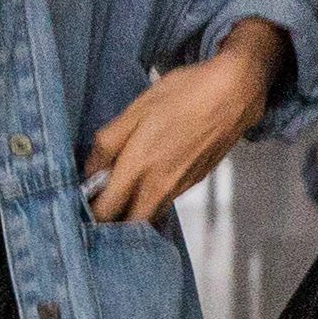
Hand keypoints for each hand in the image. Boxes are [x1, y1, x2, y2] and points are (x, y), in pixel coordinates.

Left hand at [86, 38, 276, 225]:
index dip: (91, 211)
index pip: (106, 211)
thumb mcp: (136, 109)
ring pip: (150, 215)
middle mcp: (159, 186)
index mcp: (138, 167)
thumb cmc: (183, 95)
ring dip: (134, 212)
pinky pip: (167, 201)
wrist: (233, 94)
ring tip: (124, 191)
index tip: (84, 200)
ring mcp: (180, 187)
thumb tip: (91, 170)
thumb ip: (108, 142)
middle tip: (102, 201)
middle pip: (129, 224)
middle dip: (113, 221)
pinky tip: (152, 176)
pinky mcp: (195, 182)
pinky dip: (154, 199)